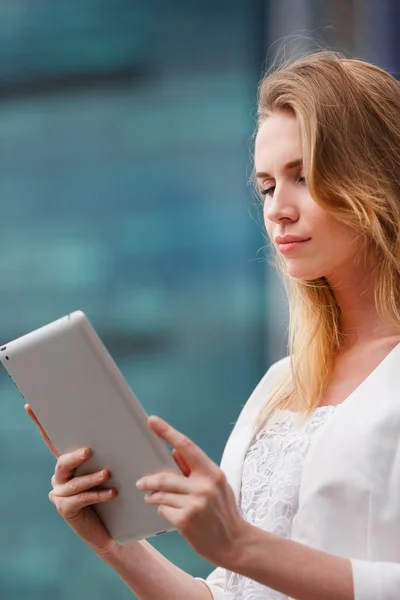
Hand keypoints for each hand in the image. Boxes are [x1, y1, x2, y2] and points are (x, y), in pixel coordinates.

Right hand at [25, 404, 116, 555]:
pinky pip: (80, 499)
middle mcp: (60, 476)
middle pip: (62, 463)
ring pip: (74, 483)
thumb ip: (108, 453)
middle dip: (74, 457)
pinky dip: (97, 495)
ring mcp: (60, 493)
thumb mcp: (113, 470)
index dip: (40, 424)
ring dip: (91, 479)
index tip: (30, 406)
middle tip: (88, 451)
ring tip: (107, 475)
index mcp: (69, 463)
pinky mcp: (65, 509)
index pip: (52, 440)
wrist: (113, 528)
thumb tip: (121, 428)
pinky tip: (112, 493)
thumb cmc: (115, 493)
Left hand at [136, 416, 247, 567]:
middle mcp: (203, 486)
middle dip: (149, 480)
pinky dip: (162, 510)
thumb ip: (195, 468)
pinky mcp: (185, 520)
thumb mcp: (216, 485)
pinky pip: (163, 510)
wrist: (235, 543)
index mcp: (212, 472)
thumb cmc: (223, 511)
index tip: (152, 421)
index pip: (186, 446)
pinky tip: (169, 514)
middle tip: (141, 482)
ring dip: (153, 497)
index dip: (167, 432)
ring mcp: (194, 503)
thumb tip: (174, 450)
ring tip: (151, 499)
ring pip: (161, 494)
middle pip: (165, 476)